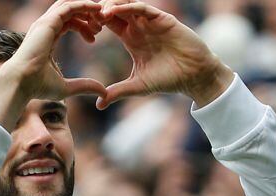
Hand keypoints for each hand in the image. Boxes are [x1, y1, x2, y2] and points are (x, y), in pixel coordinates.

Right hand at [0, 0, 107, 129]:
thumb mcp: (67, 87)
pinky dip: (84, 5)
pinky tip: (97, 9)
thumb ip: (85, 86)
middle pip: (70, 12)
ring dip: (87, 9)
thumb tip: (103, 93)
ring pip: (70, 6)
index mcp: (47, 38)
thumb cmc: (37, 87)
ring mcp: (45, 23)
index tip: (93, 39)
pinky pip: (69, 6)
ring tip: (101, 18)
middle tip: (100, 27)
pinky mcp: (48, 22)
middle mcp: (45, 27)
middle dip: (87, 16)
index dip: (83, 27)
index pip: (68, 23)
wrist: (21, 83)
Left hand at [96, 0, 233, 108]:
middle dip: (98, 10)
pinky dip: (127, 7)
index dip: (94, 22)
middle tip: (85, 18)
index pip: (107, 22)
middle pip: (114, 8)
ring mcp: (150, 21)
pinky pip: (142, 8)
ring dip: (111, 6)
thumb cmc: (168, 79)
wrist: (194, 76)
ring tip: (98, 14)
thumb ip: (117, 92)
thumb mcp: (137, 86)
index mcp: (130, 37)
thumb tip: (98, 105)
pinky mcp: (162, 19)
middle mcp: (139, 26)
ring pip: (126, 4)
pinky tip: (113, 12)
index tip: (82, 28)